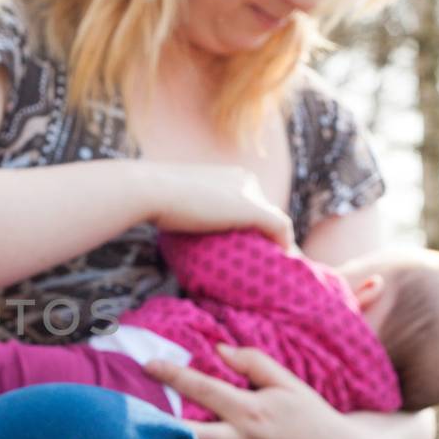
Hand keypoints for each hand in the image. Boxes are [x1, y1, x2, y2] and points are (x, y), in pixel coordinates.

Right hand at [144, 163, 292, 247]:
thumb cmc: (157, 196)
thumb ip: (194, 207)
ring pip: (274, 220)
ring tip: (275, 262)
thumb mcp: (181, 199)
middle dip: (266, 233)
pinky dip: (284, 244)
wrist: (154, 190)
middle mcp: (246, 180)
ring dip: (277, 240)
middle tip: (264, 257)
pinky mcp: (253, 209)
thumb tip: (183, 222)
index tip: (249, 244)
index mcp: (232, 175)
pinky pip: (280, 228)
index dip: (252, 225)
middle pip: (265, 210)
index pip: (251, 202)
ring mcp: (251, 194)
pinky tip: (282, 260)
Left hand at [144, 345, 352, 438]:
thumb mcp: (289, 383)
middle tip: (129, 419)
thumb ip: (254, 362)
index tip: (147, 364)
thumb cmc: (312, 416)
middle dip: (160, 427)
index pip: (204, 388)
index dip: (173, 374)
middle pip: (192, 436)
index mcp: (251, 410)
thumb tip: (219, 350)